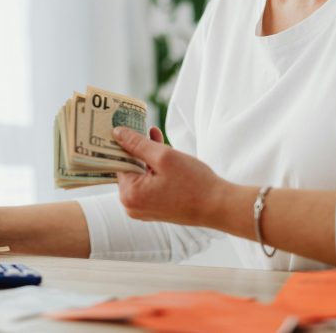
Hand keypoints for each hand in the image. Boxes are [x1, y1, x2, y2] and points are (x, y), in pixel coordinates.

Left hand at [113, 126, 229, 227]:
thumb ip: (137, 144)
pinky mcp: (154, 209)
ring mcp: (142, 209)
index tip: (125, 126)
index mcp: (129, 195)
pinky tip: (165, 154)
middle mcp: (131, 206)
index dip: (123, 143)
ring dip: (148, 157)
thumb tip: (116, 133)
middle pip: (128, 169)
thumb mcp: (163, 156)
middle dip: (138, 149)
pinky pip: (148, 184)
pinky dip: (155, 170)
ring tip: (159, 139)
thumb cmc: (193, 183)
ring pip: (140, 175)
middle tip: (146, 129)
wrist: (218, 206)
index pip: (117, 162)